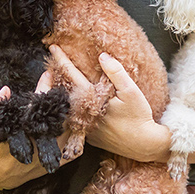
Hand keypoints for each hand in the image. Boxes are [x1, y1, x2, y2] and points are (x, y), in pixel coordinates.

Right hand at [0, 84, 75, 189]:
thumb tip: (5, 89)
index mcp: (22, 136)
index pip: (37, 108)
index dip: (43, 88)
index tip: (48, 74)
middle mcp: (38, 148)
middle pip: (57, 120)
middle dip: (61, 102)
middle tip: (65, 87)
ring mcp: (50, 158)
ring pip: (69, 134)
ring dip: (70, 117)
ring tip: (72, 100)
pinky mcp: (55, 165)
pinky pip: (74, 151)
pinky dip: (77, 137)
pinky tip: (77, 123)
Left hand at [49, 45, 167, 162]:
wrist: (143, 144)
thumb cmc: (139, 116)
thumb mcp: (131, 91)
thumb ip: (116, 72)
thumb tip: (102, 56)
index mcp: (92, 100)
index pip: (72, 75)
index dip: (62, 60)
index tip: (53, 48)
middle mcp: (83, 113)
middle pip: (65, 90)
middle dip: (57, 75)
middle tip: (51, 63)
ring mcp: (84, 126)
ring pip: (70, 105)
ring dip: (64, 92)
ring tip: (59, 80)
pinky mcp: (88, 136)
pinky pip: (76, 118)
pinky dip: (73, 107)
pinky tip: (74, 101)